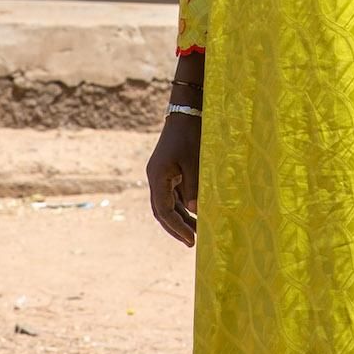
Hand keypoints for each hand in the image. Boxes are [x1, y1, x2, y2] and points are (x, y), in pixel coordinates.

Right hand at [145, 112, 201, 246]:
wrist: (187, 111)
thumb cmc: (192, 134)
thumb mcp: (195, 161)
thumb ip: (194, 187)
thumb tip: (195, 211)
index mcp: (157, 177)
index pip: (163, 210)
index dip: (176, 227)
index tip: (190, 240)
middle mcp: (156, 178)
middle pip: (162, 211)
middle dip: (176, 227)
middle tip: (192, 242)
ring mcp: (162, 175)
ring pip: (168, 204)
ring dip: (181, 218)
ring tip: (197, 232)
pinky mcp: (170, 171)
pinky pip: (174, 195)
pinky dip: (183, 207)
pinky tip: (196, 214)